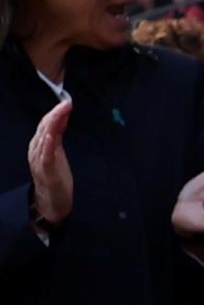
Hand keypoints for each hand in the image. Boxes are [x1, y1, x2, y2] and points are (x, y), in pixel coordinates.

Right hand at [23, 94, 67, 232]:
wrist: (52, 201)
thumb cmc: (55, 176)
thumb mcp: (58, 152)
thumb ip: (58, 137)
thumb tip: (63, 118)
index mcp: (39, 145)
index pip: (46, 125)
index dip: (55, 113)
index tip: (67, 103)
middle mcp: (36, 150)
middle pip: (43, 129)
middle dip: (54, 115)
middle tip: (66, 104)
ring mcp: (39, 161)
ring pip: (43, 139)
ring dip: (52, 125)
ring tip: (59, 113)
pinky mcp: (46, 171)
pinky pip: (45, 157)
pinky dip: (47, 145)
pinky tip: (50, 136)